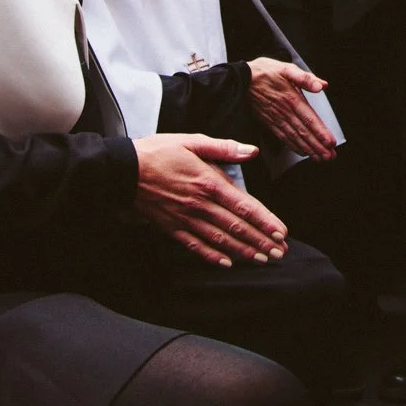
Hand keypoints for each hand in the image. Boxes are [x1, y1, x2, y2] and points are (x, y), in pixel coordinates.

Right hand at [131, 133, 288, 267]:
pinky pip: (196, 246)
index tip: (281, 232)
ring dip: (244, 251)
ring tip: (262, 259)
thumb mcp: (192, 142)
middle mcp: (200, 204)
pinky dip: (213, 256)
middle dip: (261, 241)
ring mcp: (186, 218)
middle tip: (280, 252)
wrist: (124, 170)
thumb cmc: (158, 152)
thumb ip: (223, 148)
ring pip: (221, 240)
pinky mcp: (173, 228)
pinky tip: (227, 263)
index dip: (265, 221)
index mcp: (209, 182)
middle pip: (237, 227)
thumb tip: (250, 150)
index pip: (244, 206)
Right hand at [245, 58, 335, 159]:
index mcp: (291, 98)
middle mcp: (285, 112)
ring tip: (320, 158)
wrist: (241, 79)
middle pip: (304, 132)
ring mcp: (276, 119)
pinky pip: (283, 137)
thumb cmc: (264, 72)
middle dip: (318, 146)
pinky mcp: (269, 122)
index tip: (330, 142)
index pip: (309, 119)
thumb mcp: (286, 68)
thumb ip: (305, 77)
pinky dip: (293, 146)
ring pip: (294, 138)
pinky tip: (302, 152)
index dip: (320, 132)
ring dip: (308, 149)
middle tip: (330, 156)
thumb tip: (321, 85)